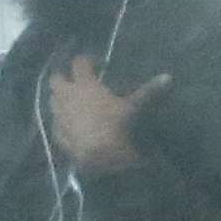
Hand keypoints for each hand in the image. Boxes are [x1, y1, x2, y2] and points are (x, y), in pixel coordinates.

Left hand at [47, 53, 168, 174]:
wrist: (102, 160)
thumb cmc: (117, 127)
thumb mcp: (135, 108)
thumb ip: (149, 91)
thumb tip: (169, 77)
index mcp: (85, 85)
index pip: (79, 63)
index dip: (87, 60)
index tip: (97, 64)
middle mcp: (67, 96)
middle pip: (56, 79)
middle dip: (63, 77)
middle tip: (76, 82)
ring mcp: (60, 116)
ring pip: (51, 100)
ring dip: (59, 99)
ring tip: (72, 103)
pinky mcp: (57, 135)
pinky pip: (55, 124)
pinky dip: (60, 123)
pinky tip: (69, 127)